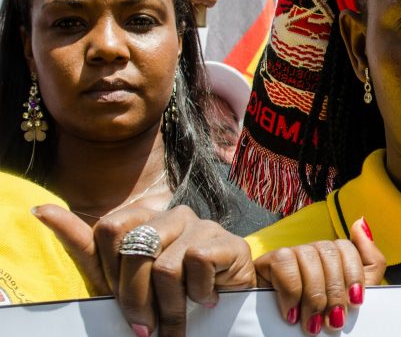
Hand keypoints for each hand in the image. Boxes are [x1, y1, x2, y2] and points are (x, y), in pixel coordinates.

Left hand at [35, 204, 253, 336]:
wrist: (219, 314)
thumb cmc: (164, 296)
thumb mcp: (115, 277)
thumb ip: (81, 243)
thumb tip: (39, 209)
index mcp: (145, 218)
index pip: (109, 229)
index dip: (112, 273)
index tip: (122, 298)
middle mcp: (173, 214)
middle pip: (134, 250)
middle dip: (136, 299)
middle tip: (148, 324)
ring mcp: (202, 225)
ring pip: (164, 265)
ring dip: (168, 307)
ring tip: (178, 321)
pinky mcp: (227, 241)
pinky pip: (196, 263)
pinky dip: (197, 293)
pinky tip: (206, 298)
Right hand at [254, 218, 385, 334]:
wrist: (286, 336)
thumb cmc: (321, 319)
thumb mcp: (352, 295)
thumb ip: (369, 262)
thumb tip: (360, 222)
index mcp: (332, 258)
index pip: (346, 247)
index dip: (354, 274)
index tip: (355, 302)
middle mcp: (312, 252)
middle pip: (329, 251)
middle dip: (335, 291)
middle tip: (333, 321)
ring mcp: (291, 254)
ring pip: (309, 256)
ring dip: (314, 295)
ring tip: (312, 322)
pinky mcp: (268, 261)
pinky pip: (285, 263)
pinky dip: (292, 292)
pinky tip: (292, 312)